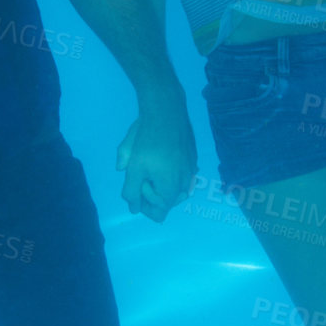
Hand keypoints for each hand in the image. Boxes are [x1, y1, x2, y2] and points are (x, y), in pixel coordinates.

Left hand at [116, 99, 196, 222]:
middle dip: (153, 193)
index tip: (139, 184)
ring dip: (162, 182)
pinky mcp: (193, 159)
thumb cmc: (147, 140)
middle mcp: (186, 184)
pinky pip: (182, 175)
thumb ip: (131, 191)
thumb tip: (134, 207)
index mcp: (171, 189)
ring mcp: (192, 171)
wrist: (167, 111)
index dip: (144, 204)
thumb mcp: (133, 167)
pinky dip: (171, 171)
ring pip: (175, 189)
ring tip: (152, 163)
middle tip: (144, 171)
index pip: (158, 214)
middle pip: (167, 203)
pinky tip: (163, 155)